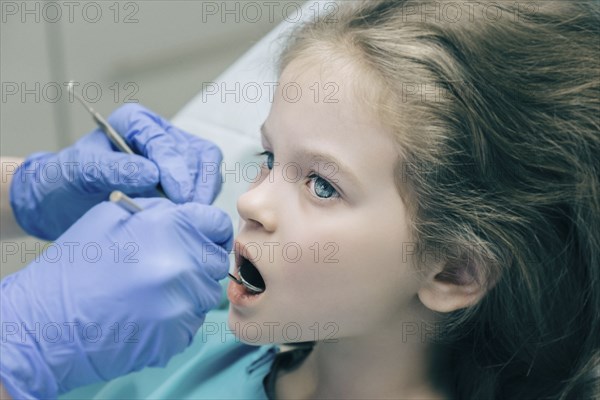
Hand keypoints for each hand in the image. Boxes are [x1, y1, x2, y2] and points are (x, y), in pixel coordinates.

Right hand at [0, 198, 232, 398]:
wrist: (44, 324)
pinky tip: (145, 314)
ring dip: (188, 291)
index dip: (210, 230)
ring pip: (206, 293)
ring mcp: (182, 304)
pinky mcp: (176, 336)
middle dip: (199, 261)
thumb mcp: (111, 216)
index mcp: (169, 227)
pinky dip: (176, 318)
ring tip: (151, 292)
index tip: (202, 238)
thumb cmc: (73, 267)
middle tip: (169, 267)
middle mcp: (182, 264)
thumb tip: (188, 216)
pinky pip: (192, 322)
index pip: (218, 224)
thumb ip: (159, 211)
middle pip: (215, 261)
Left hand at [10, 103, 222, 239]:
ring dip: (204, 192)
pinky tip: (191, 216)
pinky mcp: (186, 177)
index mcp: (136, 122)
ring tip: (192, 215)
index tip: (179, 196)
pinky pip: (208, 184)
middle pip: (196, 153)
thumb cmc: (69, 182)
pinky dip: (204, 199)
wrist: (67, 202)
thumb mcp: (79, 171)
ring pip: (208, 168)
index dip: (175, 169)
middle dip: (195, 183)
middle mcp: (161, 135)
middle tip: (189, 210)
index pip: (165, 142)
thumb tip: (151, 174)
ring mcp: (177, 156)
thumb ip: (112, 169)